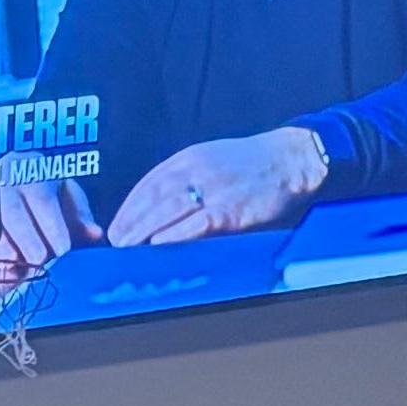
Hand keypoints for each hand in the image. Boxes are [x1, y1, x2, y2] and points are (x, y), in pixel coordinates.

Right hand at [0, 167, 94, 275]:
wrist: (15, 189)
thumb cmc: (49, 199)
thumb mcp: (69, 200)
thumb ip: (81, 217)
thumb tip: (95, 234)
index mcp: (31, 167)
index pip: (42, 196)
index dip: (52, 225)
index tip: (63, 250)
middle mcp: (3, 178)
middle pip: (11, 209)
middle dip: (27, 239)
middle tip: (40, 262)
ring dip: (5, 249)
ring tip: (19, 268)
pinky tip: (1, 270)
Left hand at [107, 125, 328, 246]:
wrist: (291, 160)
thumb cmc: (252, 165)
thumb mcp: (213, 160)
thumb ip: (188, 179)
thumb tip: (161, 207)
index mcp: (190, 158)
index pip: (150, 182)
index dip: (129, 206)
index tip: (116, 225)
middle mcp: (198, 170)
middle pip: (154, 197)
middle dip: (131, 221)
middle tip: (115, 241)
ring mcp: (215, 189)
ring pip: (170, 209)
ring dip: (145, 230)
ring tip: (129, 247)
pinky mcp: (233, 209)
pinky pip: (198, 222)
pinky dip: (176, 233)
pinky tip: (160, 245)